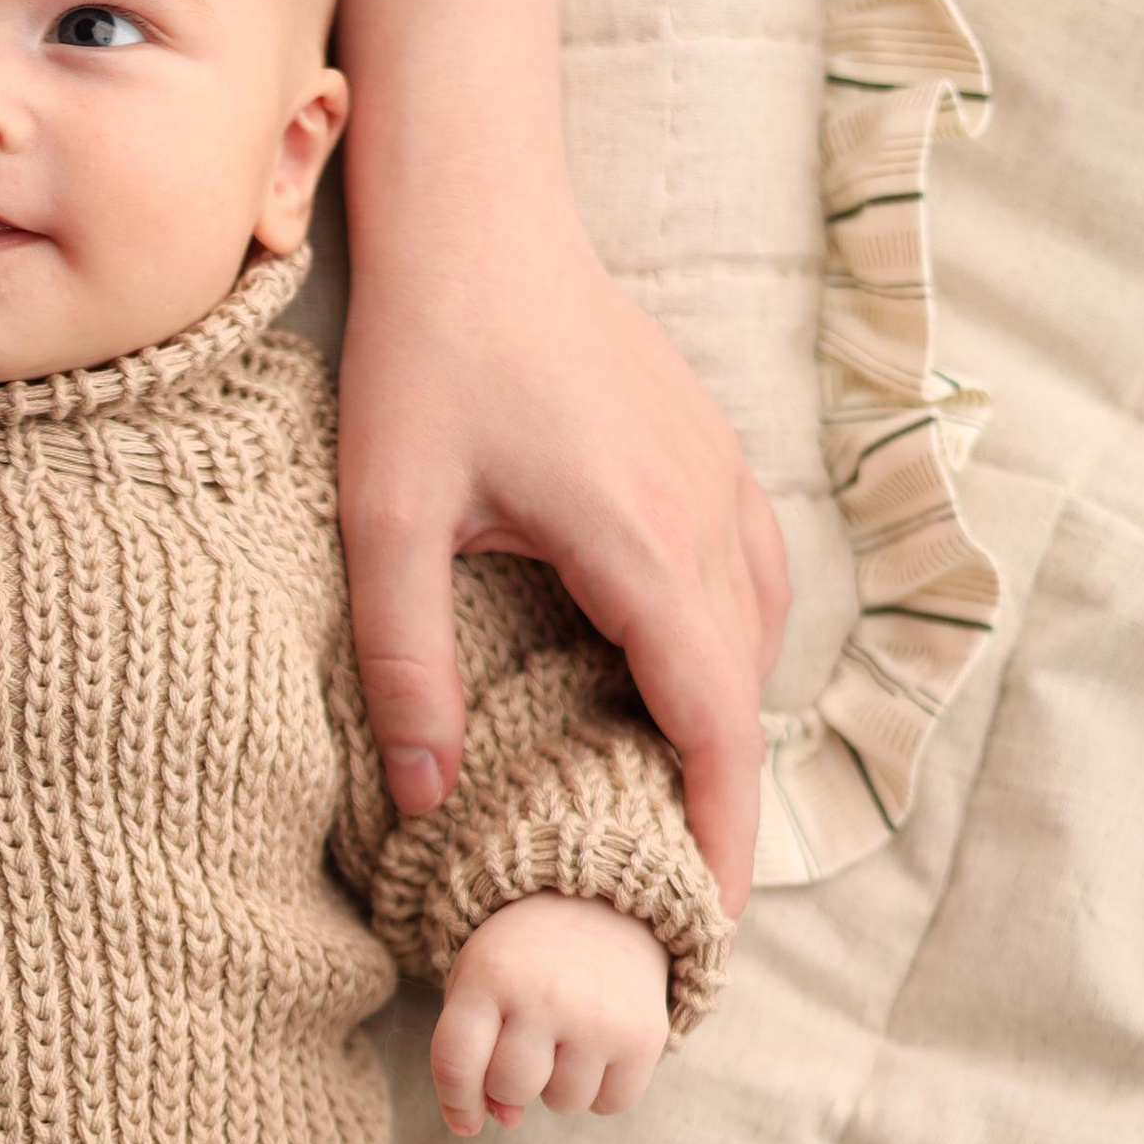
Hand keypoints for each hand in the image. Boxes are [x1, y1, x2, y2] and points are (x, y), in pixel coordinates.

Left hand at [339, 209, 788, 919]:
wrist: (478, 217)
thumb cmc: (427, 358)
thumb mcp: (386, 521)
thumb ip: (405, 664)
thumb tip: (425, 798)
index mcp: (642, 546)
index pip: (711, 726)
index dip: (718, 836)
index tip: (706, 926)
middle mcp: (707, 517)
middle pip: (743, 697)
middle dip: (720, 806)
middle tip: (670, 903)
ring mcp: (722, 478)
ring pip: (757, 639)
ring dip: (723, 728)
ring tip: (669, 812)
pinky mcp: (710, 453)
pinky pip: (751, 580)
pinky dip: (726, 653)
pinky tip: (671, 683)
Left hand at [433, 892, 668, 1138]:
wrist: (604, 907)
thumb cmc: (525, 959)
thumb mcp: (480, 984)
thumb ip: (473, 1055)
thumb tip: (507, 1120)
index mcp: (489, 976)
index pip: (456, 1063)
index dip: (456, 1103)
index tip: (467, 1121)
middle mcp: (544, 995)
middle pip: (510, 1088)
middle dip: (510, 1084)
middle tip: (527, 1047)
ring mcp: (597, 1018)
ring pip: (562, 1101)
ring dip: (558, 1085)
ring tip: (566, 1036)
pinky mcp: (644, 1036)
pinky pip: (610, 1104)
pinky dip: (602, 1091)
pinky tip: (599, 1049)